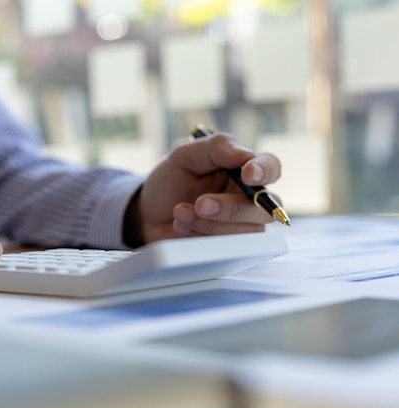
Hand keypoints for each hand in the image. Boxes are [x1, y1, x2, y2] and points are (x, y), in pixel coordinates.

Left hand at [124, 132, 281, 244]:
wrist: (148, 214)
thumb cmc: (170, 182)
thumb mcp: (184, 156)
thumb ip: (214, 148)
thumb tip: (244, 153)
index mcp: (242, 170)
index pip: (271, 167)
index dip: (265, 171)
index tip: (248, 174)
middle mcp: (248, 198)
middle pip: (263, 208)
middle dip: (230, 208)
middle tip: (200, 203)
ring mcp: (240, 225)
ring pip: (244, 231)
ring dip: (208, 223)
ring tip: (179, 212)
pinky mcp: (228, 247)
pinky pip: (228, 248)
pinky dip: (201, 235)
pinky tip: (182, 225)